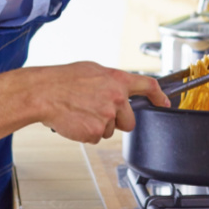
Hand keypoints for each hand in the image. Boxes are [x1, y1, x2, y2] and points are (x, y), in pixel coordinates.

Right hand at [32, 62, 169, 143]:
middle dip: (118, 121)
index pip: (148, 86)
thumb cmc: (63, 80)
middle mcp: (117, 98)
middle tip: (98, 113)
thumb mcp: (92, 71)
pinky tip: (76, 121)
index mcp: (118, 80)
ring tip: (81, 112)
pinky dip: (86, 133)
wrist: (43, 93)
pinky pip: (95, 138)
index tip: (165, 103)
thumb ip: (111, 81)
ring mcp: (107, 117)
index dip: (160, 96)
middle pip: (129, 121)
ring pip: (110, 131)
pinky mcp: (95, 132)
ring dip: (98, 126)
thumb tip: (119, 89)